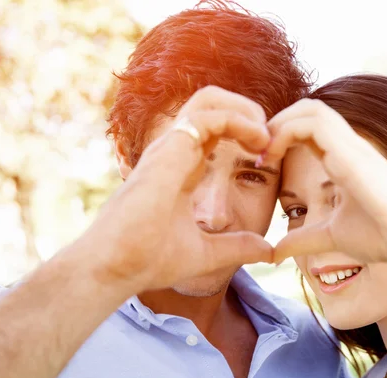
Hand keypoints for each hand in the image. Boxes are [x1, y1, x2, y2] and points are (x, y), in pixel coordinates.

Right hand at [77, 86, 272, 290]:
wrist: (116, 268)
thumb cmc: (148, 259)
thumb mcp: (207, 252)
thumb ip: (237, 247)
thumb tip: (268, 251)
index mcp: (183, 167)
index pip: (216, 130)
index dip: (245, 134)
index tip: (266, 159)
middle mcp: (176, 150)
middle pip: (213, 104)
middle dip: (248, 111)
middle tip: (270, 139)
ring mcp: (171, 147)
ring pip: (210, 100)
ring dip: (245, 110)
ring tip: (266, 137)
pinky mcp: (170, 150)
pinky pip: (210, 116)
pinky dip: (240, 121)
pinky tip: (258, 143)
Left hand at [266, 99, 386, 270]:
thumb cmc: (384, 237)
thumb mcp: (331, 237)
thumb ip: (303, 240)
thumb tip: (274, 253)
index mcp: (343, 159)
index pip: (306, 131)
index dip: (279, 138)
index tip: (261, 164)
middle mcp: (347, 146)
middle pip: (306, 110)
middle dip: (275, 123)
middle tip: (255, 151)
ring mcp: (352, 144)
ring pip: (310, 108)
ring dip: (279, 122)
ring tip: (262, 151)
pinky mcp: (353, 149)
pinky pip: (313, 121)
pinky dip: (285, 130)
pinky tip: (272, 156)